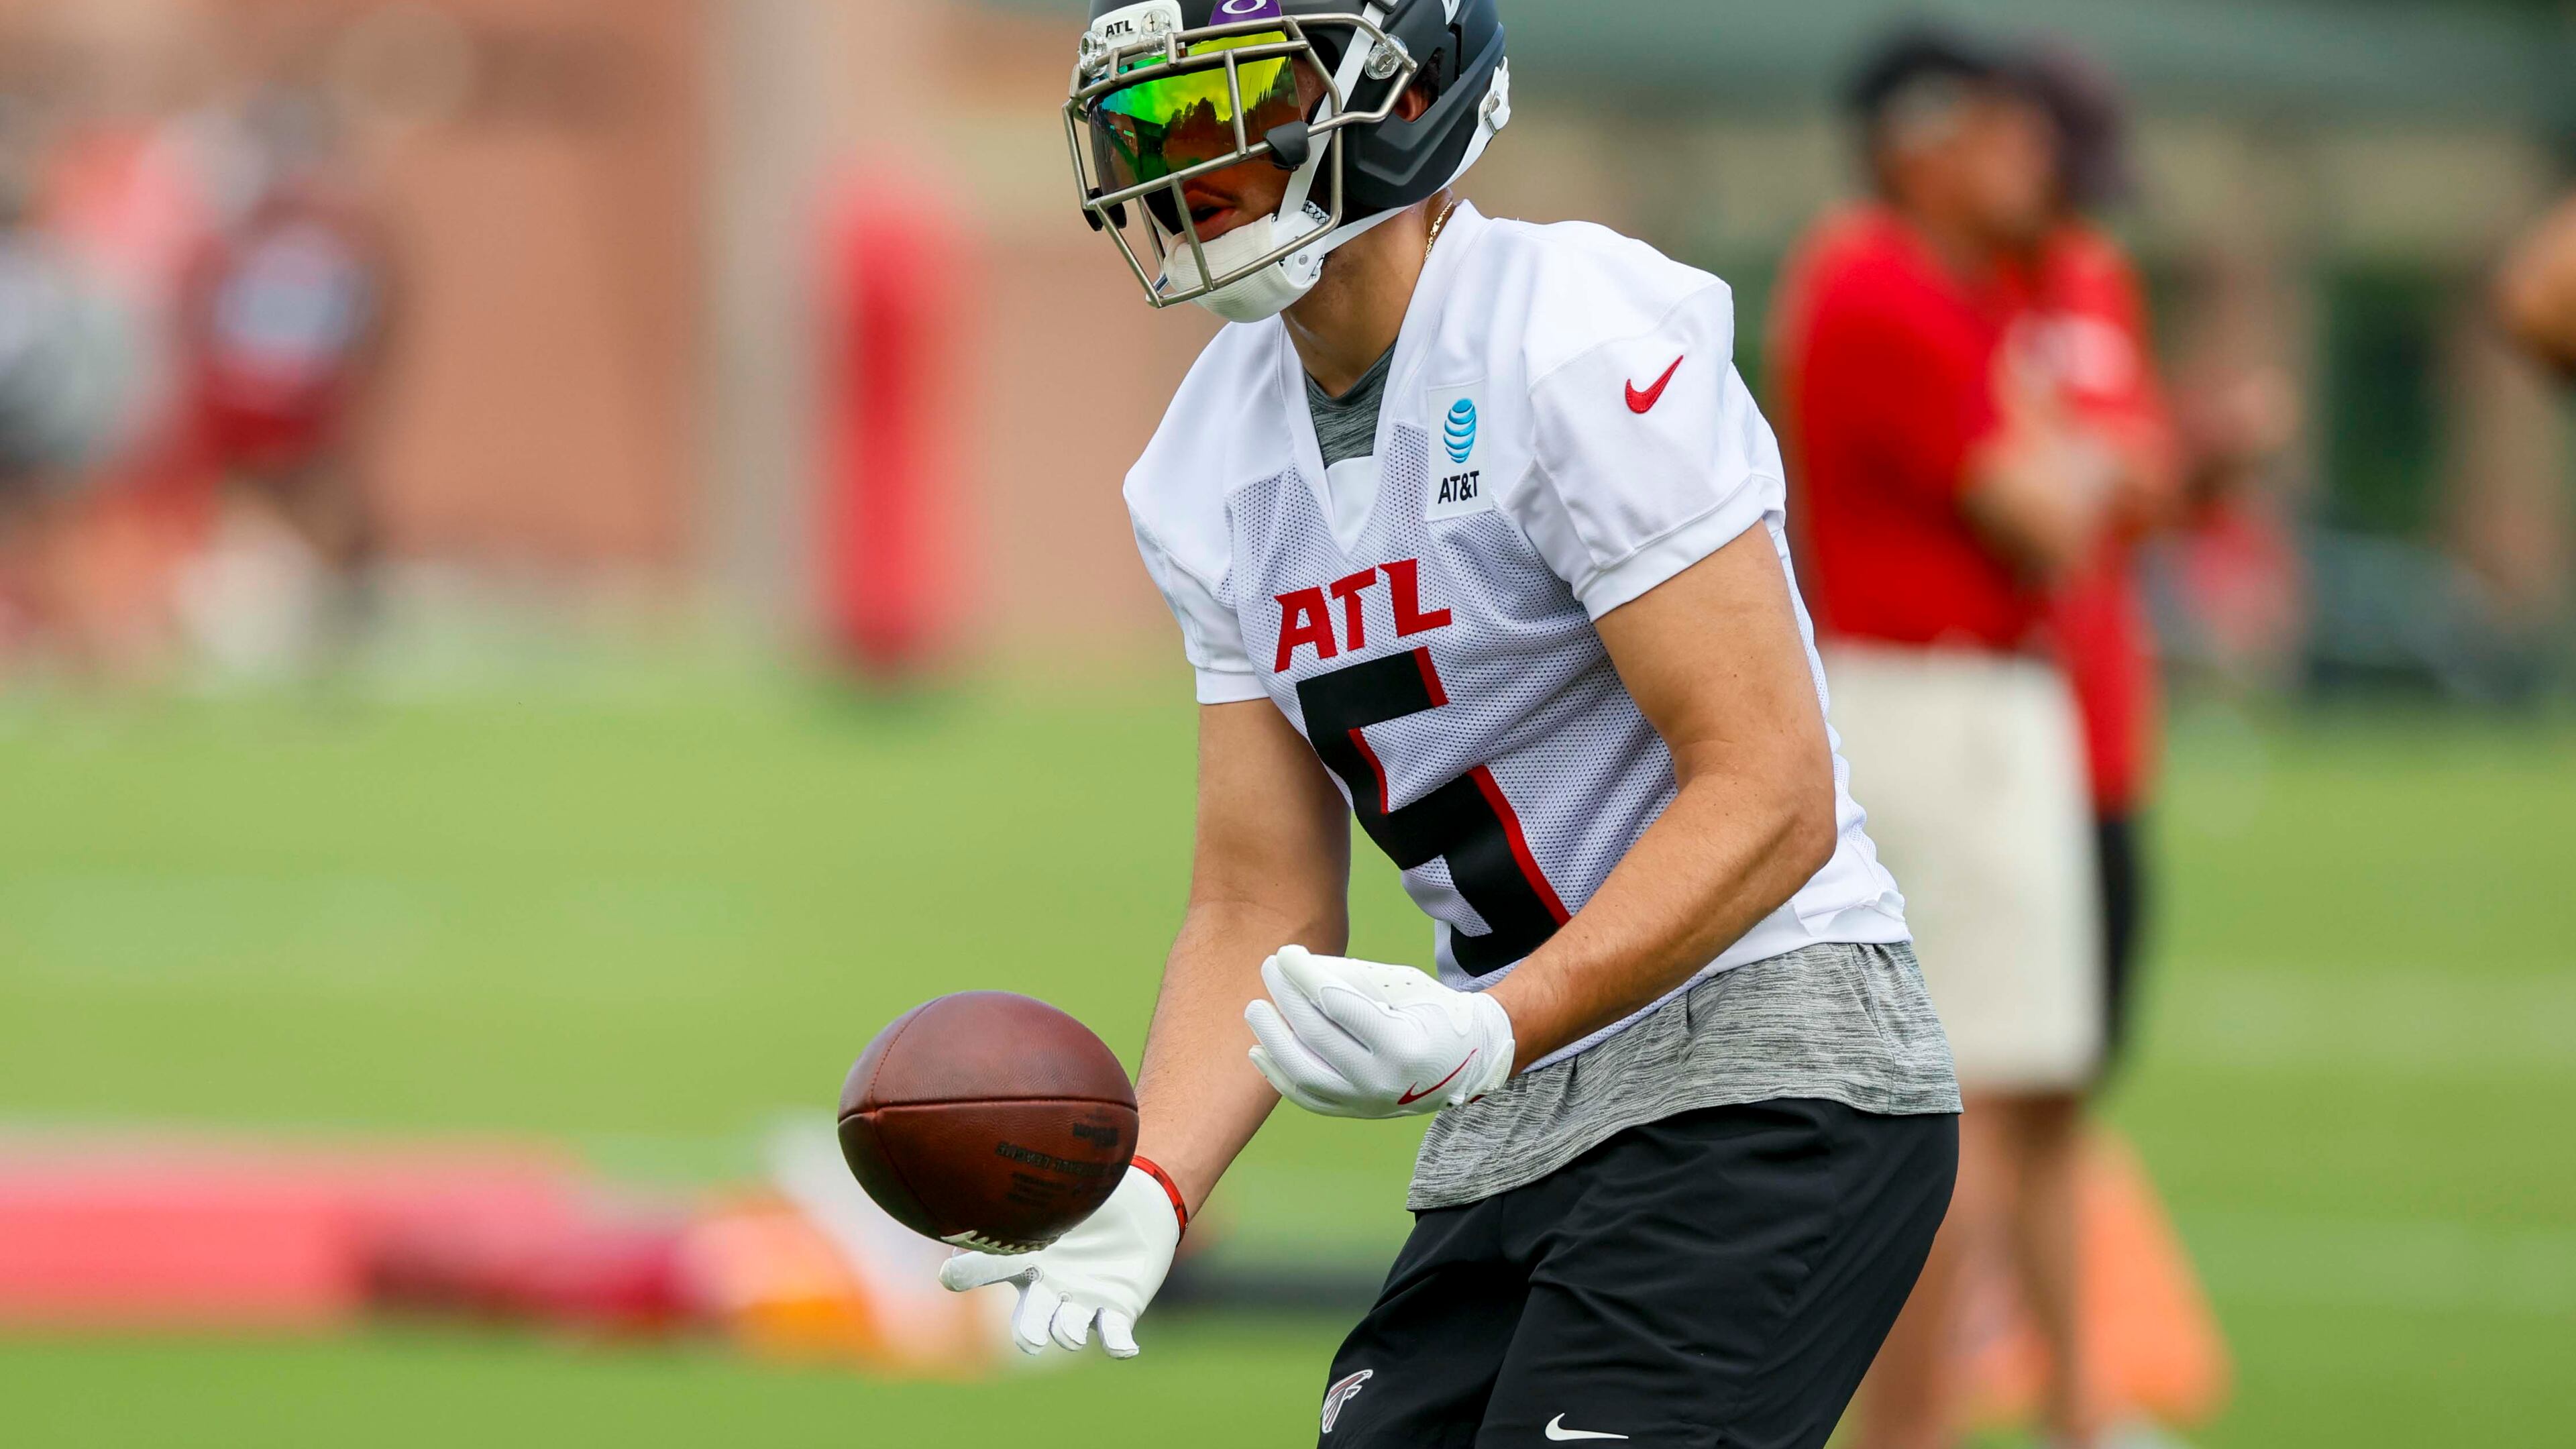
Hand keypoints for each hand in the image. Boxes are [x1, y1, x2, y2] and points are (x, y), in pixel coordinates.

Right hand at [937, 1164, 1180, 1357]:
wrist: (1137, 1209)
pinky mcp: (1115, 1312)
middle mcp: (1047, 1289)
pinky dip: (1117, 1344)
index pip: (985, 1269)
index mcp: (1022, 1258)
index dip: (965, 1274)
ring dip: (1068, 1333)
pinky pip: (1114, 1334)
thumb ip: (1033, 1163)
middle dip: (1028, 1330)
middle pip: (1029, 1317)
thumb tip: (1003, 1125)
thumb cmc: (1090, 1193)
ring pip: (1069, 1329)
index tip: (949, 1274)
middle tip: (1029, 1339)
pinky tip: (1124, 1351)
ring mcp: (1081, 1304)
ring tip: (1068, 1333)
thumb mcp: (1061, 1175)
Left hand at [1243, 945, 1515, 1118]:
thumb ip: (1352, 978)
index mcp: (1402, 1044)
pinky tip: (1259, 1050)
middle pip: (1316, 1035)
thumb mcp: (1404, 986)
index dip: (1305, 975)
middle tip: (1268, 968)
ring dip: (1271, 1039)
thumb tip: (1297, 968)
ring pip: (1303, 1074)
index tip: (1286, 953)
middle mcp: (1382, 1081)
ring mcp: (1367, 1104)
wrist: (1467, 1062)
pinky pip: (1307, 1098)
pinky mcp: (1355, 1113)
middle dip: (1285, 997)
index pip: (1337, 1005)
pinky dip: (1278, 1075)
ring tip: (1256, 1008)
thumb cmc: (1434, 1012)